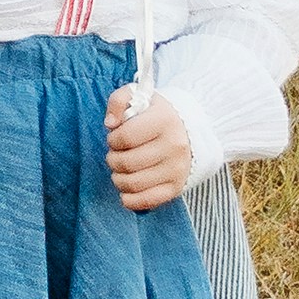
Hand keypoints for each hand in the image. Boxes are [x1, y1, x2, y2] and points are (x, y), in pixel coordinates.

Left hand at [104, 84, 194, 210]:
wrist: (188, 132)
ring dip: (117, 178)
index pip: (126, 136)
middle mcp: (174, 146)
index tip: (114, 138)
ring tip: (119, 169)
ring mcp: (177, 169)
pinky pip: (147, 201)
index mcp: (164, 120)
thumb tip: (110, 124)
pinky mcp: (176, 188)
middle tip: (115, 154)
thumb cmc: (155, 115)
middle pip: (127, 162)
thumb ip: (118, 101)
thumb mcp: (138, 96)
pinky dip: (130, 199)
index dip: (113, 139)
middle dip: (112, 159)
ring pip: (133, 183)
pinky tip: (125, 190)